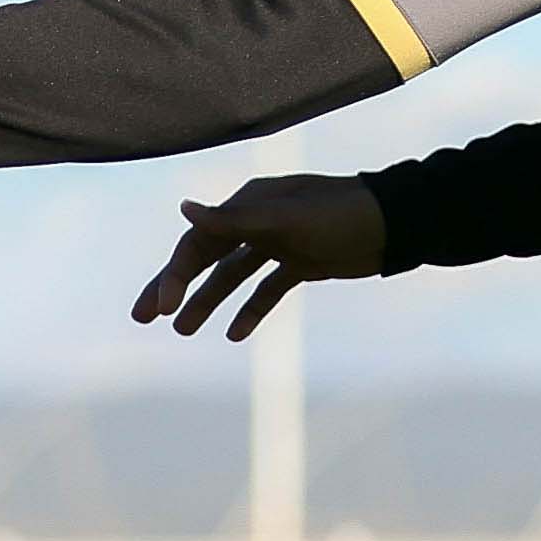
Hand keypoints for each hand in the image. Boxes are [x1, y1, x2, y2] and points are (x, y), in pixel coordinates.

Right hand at [130, 173, 389, 340]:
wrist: (395, 225)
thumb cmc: (340, 214)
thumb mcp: (286, 220)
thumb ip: (234, 219)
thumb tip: (183, 208)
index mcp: (247, 204)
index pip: (198, 242)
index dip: (176, 275)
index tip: (162, 308)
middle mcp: (257, 221)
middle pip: (206, 258)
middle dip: (176, 288)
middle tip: (144, 318)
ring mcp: (278, 242)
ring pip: (233, 276)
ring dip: (208, 302)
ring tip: (182, 331)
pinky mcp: (301, 263)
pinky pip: (267, 289)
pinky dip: (251, 310)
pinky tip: (234, 335)